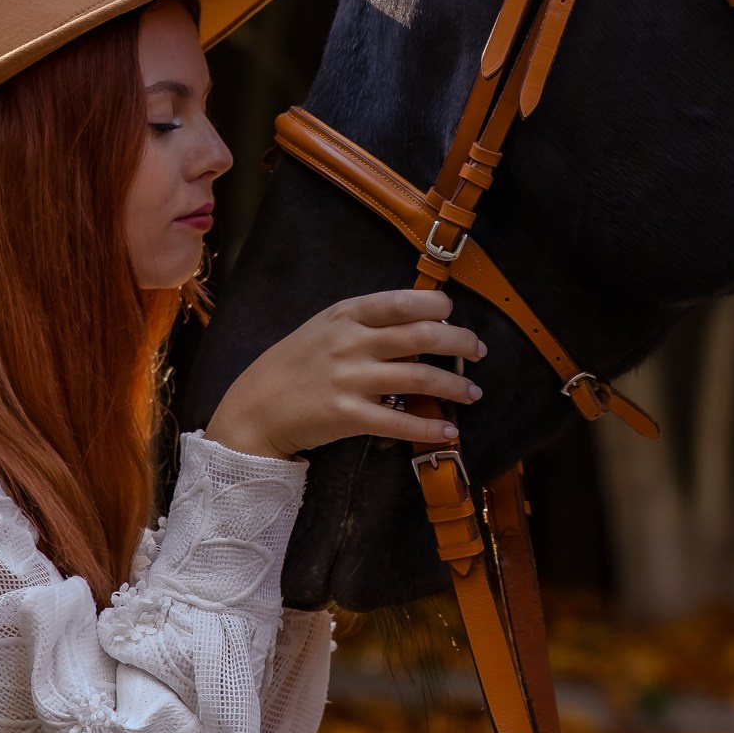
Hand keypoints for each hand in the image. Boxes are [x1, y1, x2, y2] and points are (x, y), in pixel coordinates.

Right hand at [205, 290, 485, 459]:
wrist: (255, 408)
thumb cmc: (295, 364)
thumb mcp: (325, 327)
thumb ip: (367, 321)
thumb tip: (420, 320)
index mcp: (346, 314)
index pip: (402, 301)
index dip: (437, 306)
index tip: (453, 315)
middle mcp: (350, 342)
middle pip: (421, 337)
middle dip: (459, 342)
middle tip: (478, 351)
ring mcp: (349, 379)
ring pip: (419, 378)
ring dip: (454, 385)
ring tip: (473, 392)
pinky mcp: (347, 417)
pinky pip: (399, 422)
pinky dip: (430, 427)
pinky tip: (450, 431)